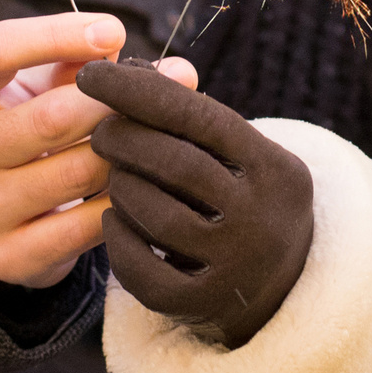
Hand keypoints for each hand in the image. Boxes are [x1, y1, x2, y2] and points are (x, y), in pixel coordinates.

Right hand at [0, 13, 195, 287]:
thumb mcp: (44, 85)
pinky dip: (123, 202)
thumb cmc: (35, 127)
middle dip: (113, 102)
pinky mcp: (4, 257)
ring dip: (128, 153)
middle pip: (49, 117)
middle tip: (157, 97)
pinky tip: (142, 186)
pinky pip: (84, 226)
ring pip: (77, 171)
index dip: (56, 34)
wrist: (10, 214)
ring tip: (157, 141)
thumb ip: (93, 63)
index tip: (113, 31)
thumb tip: (178, 72)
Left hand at [77, 61, 313, 346]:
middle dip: (125, 139)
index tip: (91, 74)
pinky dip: (117, 239)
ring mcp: (235, 265)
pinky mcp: (202, 303)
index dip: (140, 91)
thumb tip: (125, 69)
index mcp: (274, 169)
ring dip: (121, 186)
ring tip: (112, 173)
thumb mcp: (242, 156)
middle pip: (177, 164)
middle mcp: (262, 218)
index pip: (200, 117)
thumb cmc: (242, 198)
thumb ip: (193, 118)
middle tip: (99, 129)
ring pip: (156, 215)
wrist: (280, 286)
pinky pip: (142, 269)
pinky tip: (112, 219)